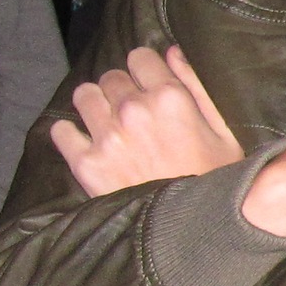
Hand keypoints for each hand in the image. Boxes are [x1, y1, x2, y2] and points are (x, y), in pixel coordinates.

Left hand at [52, 46, 242, 196]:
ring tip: (108, 123)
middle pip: (111, 76)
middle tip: (133, 113)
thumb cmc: (216, 180)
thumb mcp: (223, 132)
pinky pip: (61, 131)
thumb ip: (196, 87)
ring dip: (96, 105)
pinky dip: (72, 135)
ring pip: (84, 95)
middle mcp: (133, 110)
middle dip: (122, 89)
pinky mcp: (86, 163)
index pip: (139, 56)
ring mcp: (106, 137)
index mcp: (169, 97)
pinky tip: (88, 144)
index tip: (149, 85)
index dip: (145, 70)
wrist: (193, 233)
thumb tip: (170, 52)